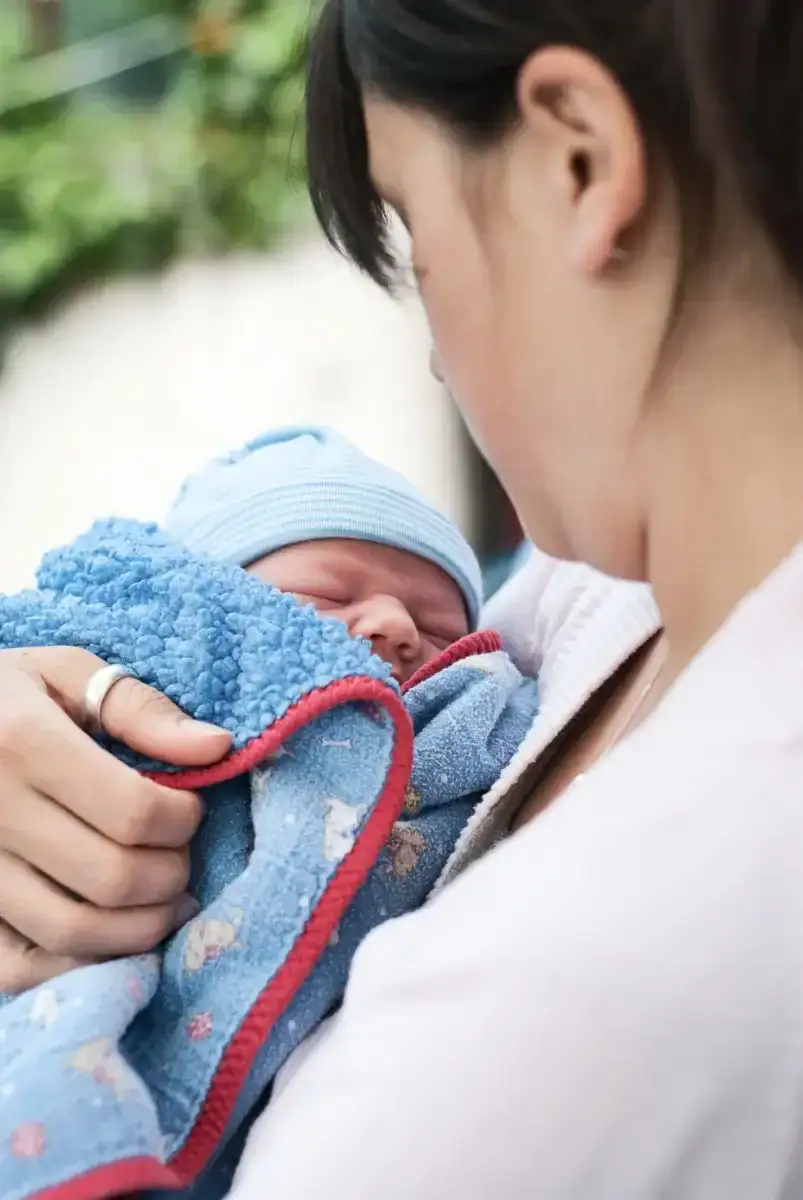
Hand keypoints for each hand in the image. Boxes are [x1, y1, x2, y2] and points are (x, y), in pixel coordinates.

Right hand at [0, 647, 231, 991]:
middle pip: (112, 877)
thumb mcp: (64, 673)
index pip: (132, 810)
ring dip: (140, 927)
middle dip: (171, 874)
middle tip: (181, 855)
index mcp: (24, 743)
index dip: (183, 819)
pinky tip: (112, 934)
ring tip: (165, 900)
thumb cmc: (4, 695)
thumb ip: (141, 710)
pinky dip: (79, 964)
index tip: (190, 808)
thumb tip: (217, 748)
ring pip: (73, 932)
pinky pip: (21, 967)